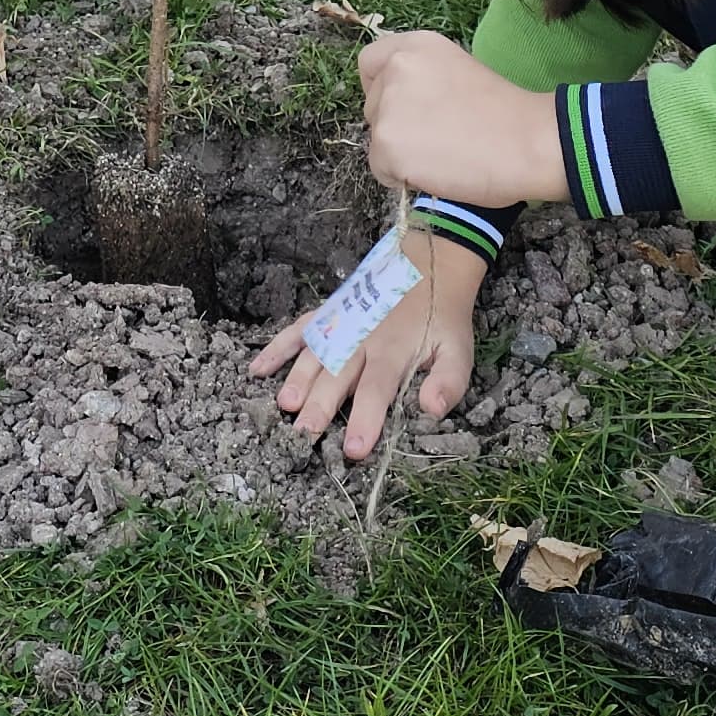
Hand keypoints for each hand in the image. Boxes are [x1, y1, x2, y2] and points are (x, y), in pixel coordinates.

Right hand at [247, 237, 484, 461]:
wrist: (430, 265)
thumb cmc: (442, 318)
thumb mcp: (458, 351)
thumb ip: (448, 381)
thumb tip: (431, 410)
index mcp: (396, 351)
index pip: (377, 390)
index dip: (365, 420)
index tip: (354, 450)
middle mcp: (363, 337)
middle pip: (338, 374)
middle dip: (321, 405)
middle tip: (304, 434)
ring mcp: (341, 322)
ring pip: (315, 353)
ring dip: (298, 378)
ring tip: (285, 404)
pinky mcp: (328, 312)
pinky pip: (298, 329)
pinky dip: (277, 347)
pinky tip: (257, 370)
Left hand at [359, 32, 569, 208]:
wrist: (528, 141)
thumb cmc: (505, 114)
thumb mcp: (457, 71)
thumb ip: (423, 81)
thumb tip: (405, 108)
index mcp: (416, 46)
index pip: (369, 62)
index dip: (380, 88)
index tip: (402, 108)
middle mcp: (396, 68)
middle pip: (371, 106)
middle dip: (394, 125)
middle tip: (436, 137)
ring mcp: (388, 106)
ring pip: (376, 140)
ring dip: (400, 154)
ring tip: (443, 155)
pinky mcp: (387, 144)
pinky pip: (381, 169)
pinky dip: (402, 177)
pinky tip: (438, 171)